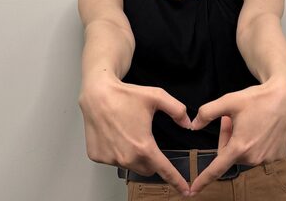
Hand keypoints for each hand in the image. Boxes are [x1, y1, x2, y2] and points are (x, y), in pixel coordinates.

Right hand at [78, 74, 192, 195]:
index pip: (164, 170)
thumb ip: (177, 110)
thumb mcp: (157, 97)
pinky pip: (113, 160)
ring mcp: (110, 159)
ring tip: (127, 132)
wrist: (98, 95)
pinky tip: (114, 134)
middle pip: (147, 168)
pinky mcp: (98, 157)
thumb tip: (188, 123)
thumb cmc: (125, 96)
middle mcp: (126, 157)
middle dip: (151, 159)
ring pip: (129, 165)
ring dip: (132, 155)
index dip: (176, 180)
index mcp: (143, 147)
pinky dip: (116, 151)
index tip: (185, 190)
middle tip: (145, 139)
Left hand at [189, 77, 285, 194]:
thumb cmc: (258, 99)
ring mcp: (267, 158)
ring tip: (249, 122)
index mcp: (240, 146)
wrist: (284, 98)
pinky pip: (258, 153)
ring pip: (244, 154)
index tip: (194, 190)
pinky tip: (261, 128)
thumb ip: (207, 113)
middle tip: (232, 120)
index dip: (203, 180)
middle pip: (230, 154)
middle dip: (228, 139)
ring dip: (242, 142)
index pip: (217, 168)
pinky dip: (256, 143)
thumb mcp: (228, 101)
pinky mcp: (277, 156)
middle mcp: (254, 157)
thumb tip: (194, 125)